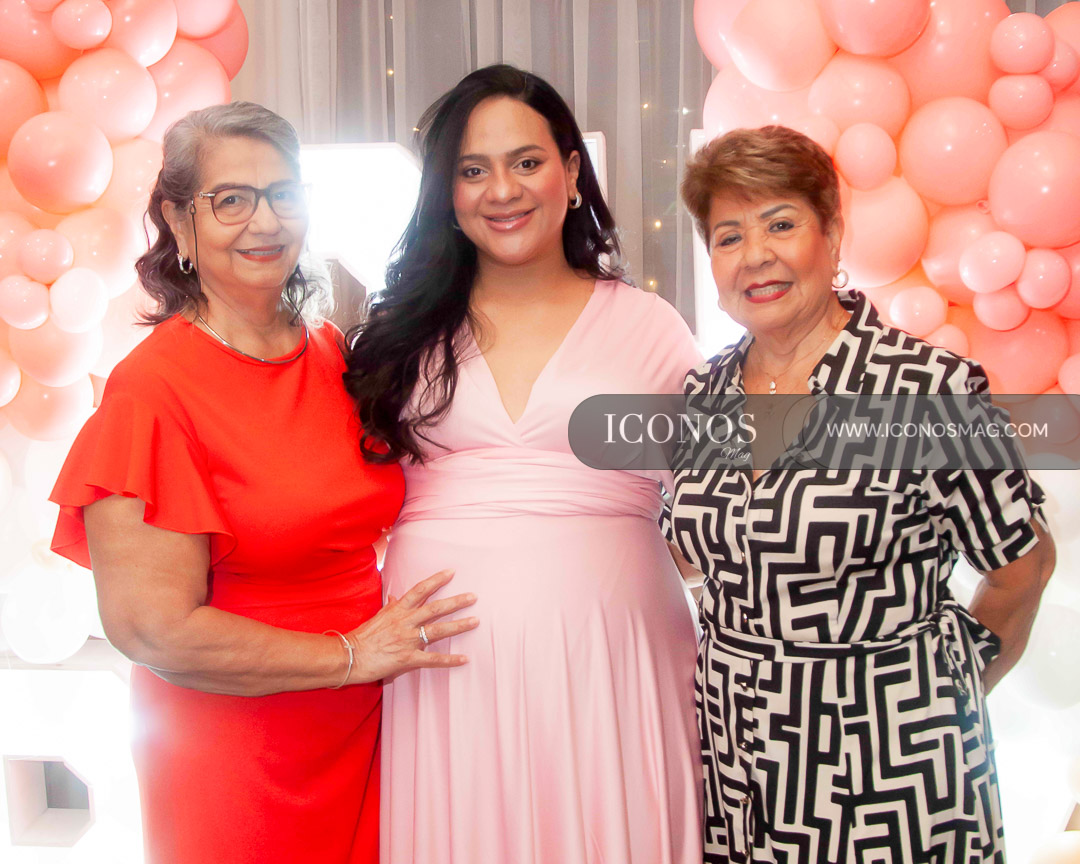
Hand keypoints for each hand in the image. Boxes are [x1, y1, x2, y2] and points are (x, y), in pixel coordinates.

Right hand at [346, 569, 477, 683]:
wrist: (347, 656)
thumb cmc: (360, 637)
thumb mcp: (376, 617)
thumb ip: (389, 608)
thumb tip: (394, 598)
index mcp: (397, 610)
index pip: (420, 590)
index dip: (436, 580)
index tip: (451, 572)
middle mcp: (404, 622)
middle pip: (435, 608)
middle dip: (456, 602)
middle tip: (473, 597)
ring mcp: (407, 640)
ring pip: (438, 630)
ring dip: (458, 626)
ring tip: (475, 621)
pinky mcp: (407, 659)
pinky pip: (432, 659)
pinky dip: (450, 660)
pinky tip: (464, 659)